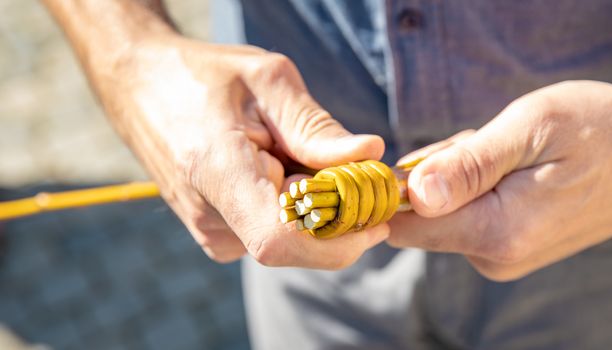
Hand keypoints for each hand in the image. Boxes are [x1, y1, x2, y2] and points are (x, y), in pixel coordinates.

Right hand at [94, 35, 387, 266]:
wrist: (141, 86)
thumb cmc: (204, 76)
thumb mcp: (268, 81)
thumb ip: (317, 126)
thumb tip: (370, 154)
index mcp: (218, 173)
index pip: (282, 240)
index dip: (339, 240)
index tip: (375, 217)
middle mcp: (210, 216)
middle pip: (298, 244)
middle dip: (341, 218)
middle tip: (356, 170)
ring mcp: (209, 231)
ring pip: (291, 242)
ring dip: (319, 210)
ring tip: (300, 156)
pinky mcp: (216, 235)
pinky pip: (274, 234)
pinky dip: (298, 211)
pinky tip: (283, 171)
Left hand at [388, 81, 611, 280]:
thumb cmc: (603, 131)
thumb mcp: (532, 128)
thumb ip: (469, 165)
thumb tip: (415, 193)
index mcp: (498, 233)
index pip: (405, 225)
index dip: (395, 187)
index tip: (424, 152)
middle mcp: (497, 258)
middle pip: (425, 215)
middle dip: (440, 171)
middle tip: (489, 141)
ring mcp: (507, 257)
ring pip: (449, 211)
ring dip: (466, 175)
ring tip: (516, 151)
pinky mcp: (515, 247)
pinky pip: (473, 214)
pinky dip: (482, 185)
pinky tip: (521, 166)